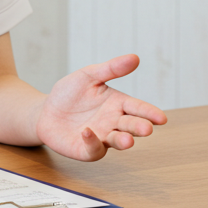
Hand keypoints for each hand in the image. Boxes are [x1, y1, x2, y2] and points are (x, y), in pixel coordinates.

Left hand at [35, 54, 167, 160]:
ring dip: (123, 141)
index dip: (149, 113)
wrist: (45, 111)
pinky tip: (87, 132)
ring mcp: (101, 137)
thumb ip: (111, 69)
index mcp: (118, 103)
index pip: (138, 108)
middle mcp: (113, 122)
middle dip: (139, 127)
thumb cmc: (70, 93)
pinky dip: (92, 142)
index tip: (161, 118)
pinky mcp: (86, 150)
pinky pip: (93, 149)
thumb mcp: (89, 76)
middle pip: (131, 126)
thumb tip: (135, 57)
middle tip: (147, 128)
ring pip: (116, 141)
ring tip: (128, 141)